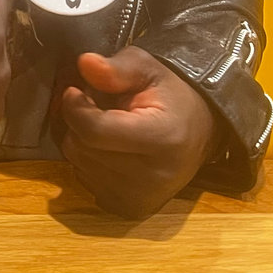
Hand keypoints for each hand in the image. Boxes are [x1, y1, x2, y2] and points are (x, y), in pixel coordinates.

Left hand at [60, 46, 220, 218]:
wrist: (197, 130)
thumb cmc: (168, 94)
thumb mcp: (146, 67)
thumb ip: (116, 68)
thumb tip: (85, 63)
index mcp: (161, 138)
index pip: (93, 130)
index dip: (75, 106)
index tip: (76, 90)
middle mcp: (153, 177)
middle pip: (81, 147)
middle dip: (81, 122)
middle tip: (102, 108)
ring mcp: (141, 199)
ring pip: (78, 163)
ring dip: (84, 141)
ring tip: (110, 127)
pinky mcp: (130, 209)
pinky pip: (85, 180)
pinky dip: (89, 162)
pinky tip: (112, 150)